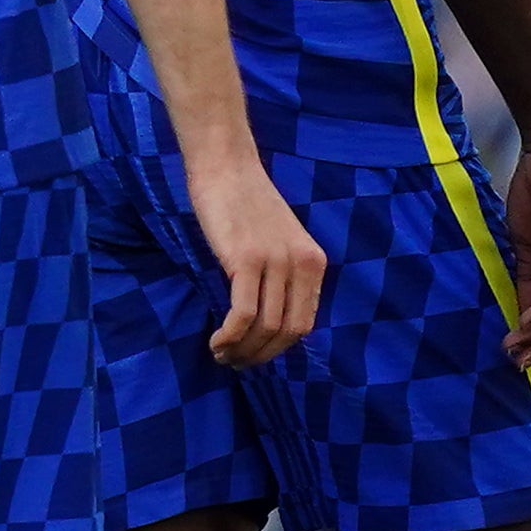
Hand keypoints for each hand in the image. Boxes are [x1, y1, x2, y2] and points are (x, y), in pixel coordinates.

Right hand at [182, 140, 327, 368]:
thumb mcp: (277, 241)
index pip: (304, 324)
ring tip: (221, 355)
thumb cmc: (244, 203)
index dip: (278, 349)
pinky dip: (230, 335)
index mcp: (314, 262)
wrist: (226, 167)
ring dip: (241, 350)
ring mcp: (276, 262)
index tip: (254, 355)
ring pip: (265, 327)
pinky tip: (216, 341)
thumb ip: (280, 274)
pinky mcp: (246, 260)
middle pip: (287, 332)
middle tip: (234, 363)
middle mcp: (302, 264)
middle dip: (260, 356)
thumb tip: (266, 319)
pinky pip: (243, 313)